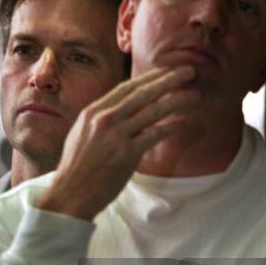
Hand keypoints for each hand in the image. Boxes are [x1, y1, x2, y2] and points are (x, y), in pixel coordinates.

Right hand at [36, 65, 199, 219]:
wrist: (70, 193)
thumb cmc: (76, 168)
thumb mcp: (82, 134)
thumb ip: (100, 120)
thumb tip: (120, 110)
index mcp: (92, 112)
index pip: (126, 88)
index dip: (149, 78)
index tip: (166, 71)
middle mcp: (104, 119)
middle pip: (142, 93)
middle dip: (168, 80)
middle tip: (189, 71)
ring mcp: (115, 135)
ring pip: (152, 111)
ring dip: (177, 100)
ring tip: (195, 94)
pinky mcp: (126, 153)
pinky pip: (155, 134)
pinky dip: (171, 126)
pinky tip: (184, 121)